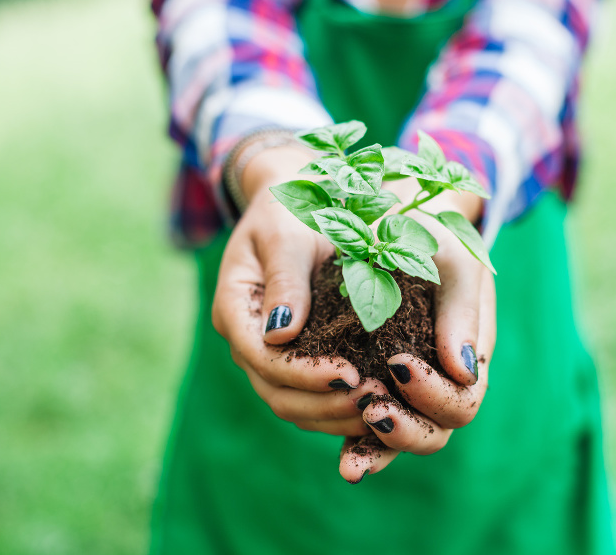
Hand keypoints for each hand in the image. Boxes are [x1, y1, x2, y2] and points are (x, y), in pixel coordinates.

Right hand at [212, 145, 389, 435]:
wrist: (297, 201)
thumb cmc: (292, 208)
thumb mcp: (288, 233)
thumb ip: (285, 279)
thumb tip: (280, 334)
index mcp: (235, 307)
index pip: (263, 357)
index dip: (305, 374)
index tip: (351, 374)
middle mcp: (246, 338)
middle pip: (275, 391)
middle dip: (323, 403)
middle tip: (374, 400)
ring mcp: (266, 352)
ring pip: (291, 404)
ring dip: (333, 414)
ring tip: (379, 408)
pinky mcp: (292, 358)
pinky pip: (309, 397)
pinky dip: (338, 408)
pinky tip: (376, 406)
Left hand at [339, 180, 495, 482]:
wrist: (390, 215)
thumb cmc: (427, 230)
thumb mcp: (450, 256)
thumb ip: (462, 308)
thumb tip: (463, 370)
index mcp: (468, 350)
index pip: (463, 398)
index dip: (434, 394)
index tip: (397, 363)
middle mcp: (441, 377)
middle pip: (436, 430)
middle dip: (406, 428)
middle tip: (371, 407)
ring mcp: (408, 386)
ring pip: (404, 437)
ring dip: (379, 449)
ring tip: (350, 457)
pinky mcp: (375, 383)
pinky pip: (371, 426)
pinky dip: (360, 445)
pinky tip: (344, 460)